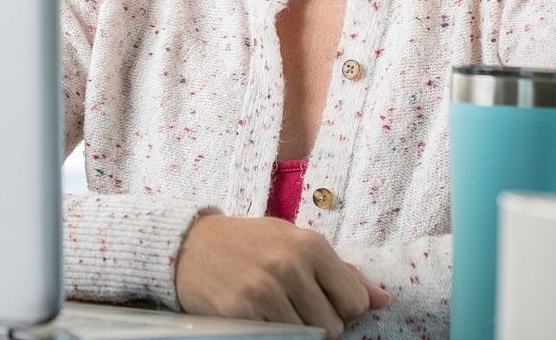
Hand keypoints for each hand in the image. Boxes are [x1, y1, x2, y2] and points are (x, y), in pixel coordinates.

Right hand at [175, 214, 392, 338]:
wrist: (189, 244)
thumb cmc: (247, 243)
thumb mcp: (291, 242)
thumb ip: (339, 271)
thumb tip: (384, 300)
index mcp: (309, 244)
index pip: (354, 302)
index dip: (340, 308)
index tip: (317, 298)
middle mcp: (291, 264)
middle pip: (334, 327)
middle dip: (316, 322)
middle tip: (288, 302)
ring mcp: (266, 289)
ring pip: (309, 339)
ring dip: (294, 331)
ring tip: (271, 308)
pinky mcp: (245, 311)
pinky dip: (271, 333)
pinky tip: (255, 315)